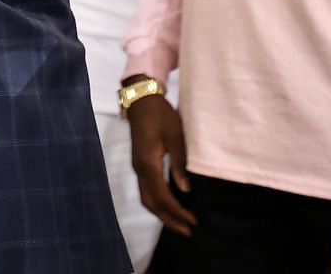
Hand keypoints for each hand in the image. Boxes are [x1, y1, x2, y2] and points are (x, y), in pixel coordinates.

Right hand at [127, 93, 193, 234]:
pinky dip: (158, 202)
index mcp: (148, 164)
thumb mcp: (175, 136)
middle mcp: (139, 169)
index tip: (193, 222)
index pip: (162, 196)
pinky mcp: (139, 163)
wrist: (141, 99)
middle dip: (168, 219)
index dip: (177, 212)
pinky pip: (146, 190)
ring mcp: (137, 167)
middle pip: (151, 203)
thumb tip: (185, 190)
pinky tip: (169, 204)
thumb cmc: (160, 115)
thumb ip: (180, 163)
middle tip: (187, 230)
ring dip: (162, 213)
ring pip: (147, 198)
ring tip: (179, 222)